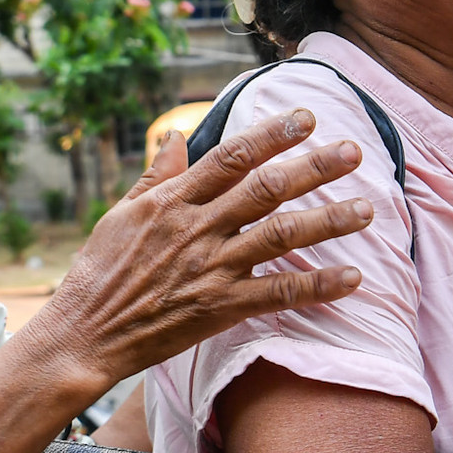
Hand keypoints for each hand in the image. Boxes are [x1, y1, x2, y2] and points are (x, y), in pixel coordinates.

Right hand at [22, 110, 372, 403]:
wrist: (84, 334)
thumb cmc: (100, 272)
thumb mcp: (122, 213)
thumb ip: (157, 175)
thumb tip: (178, 135)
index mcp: (174, 200)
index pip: (232, 157)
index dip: (271, 134)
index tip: (305, 118)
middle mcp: (198, 228)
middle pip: (266, 189)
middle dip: (313, 167)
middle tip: (353, 150)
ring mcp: (212, 268)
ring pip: (281, 236)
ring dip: (329, 221)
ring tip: (367, 208)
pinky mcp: (221, 308)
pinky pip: (279, 294)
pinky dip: (318, 287)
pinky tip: (353, 278)